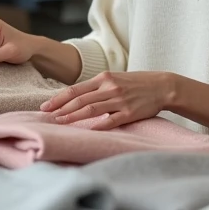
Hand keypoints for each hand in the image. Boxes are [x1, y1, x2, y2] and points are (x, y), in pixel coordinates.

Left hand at [40, 71, 176, 129]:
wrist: (162, 86)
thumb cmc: (136, 83)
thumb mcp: (115, 79)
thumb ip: (97, 88)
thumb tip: (76, 99)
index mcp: (104, 78)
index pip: (76, 89)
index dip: (59, 98)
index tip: (46, 106)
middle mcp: (109, 88)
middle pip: (80, 100)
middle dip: (61, 109)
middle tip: (47, 116)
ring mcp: (119, 101)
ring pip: (91, 110)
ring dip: (73, 117)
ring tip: (59, 123)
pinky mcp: (129, 113)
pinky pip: (110, 121)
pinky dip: (97, 126)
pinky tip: (86, 130)